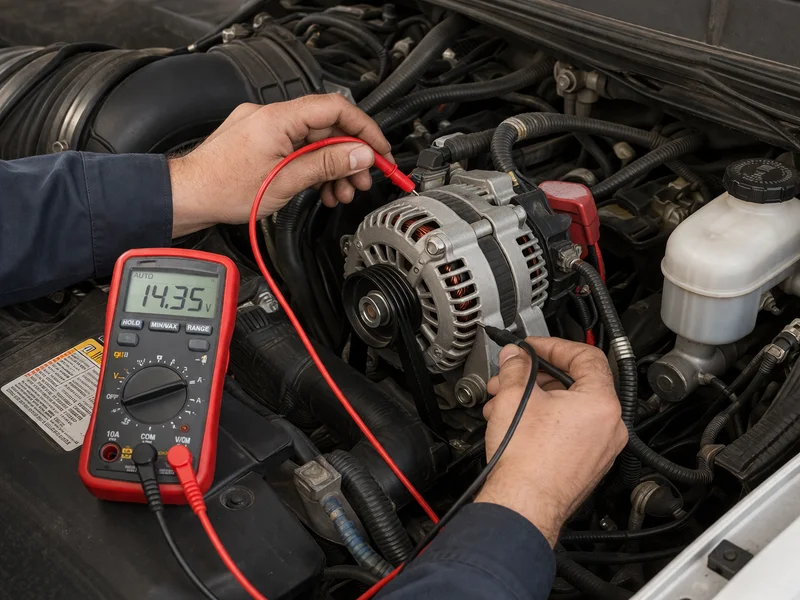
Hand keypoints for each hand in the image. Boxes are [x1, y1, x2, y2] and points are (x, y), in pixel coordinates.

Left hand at [168, 94, 391, 236]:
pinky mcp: (260, 141)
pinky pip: (297, 148)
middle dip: (350, 155)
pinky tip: (321, 188)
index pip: (336, 109)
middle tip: (363, 179)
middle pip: (327, 127)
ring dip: (333, 166)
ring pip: (314, 141)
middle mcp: (272, 116)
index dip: (364, 129)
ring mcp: (265, 127)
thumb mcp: (285, 181)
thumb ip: (326, 165)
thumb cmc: (222, 189)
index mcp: (278, 118)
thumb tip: (360, 154)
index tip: (380, 150)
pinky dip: (313, 167)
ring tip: (342, 191)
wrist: (187, 195)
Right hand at [475, 337, 627, 545]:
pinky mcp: (587, 465)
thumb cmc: (526, 461)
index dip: (554, 346)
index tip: (532, 348)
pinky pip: (569, 431)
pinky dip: (545, 421)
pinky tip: (516, 424)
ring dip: (536, 399)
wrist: (523, 506)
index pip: (586, 356)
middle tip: (513, 374)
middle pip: (575, 383)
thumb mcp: (515, 397)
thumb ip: (517, 367)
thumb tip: (516, 356)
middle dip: (536, 376)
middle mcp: (610, 427)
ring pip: (569, 408)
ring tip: (505, 402)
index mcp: (601, 403)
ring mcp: (601, 449)